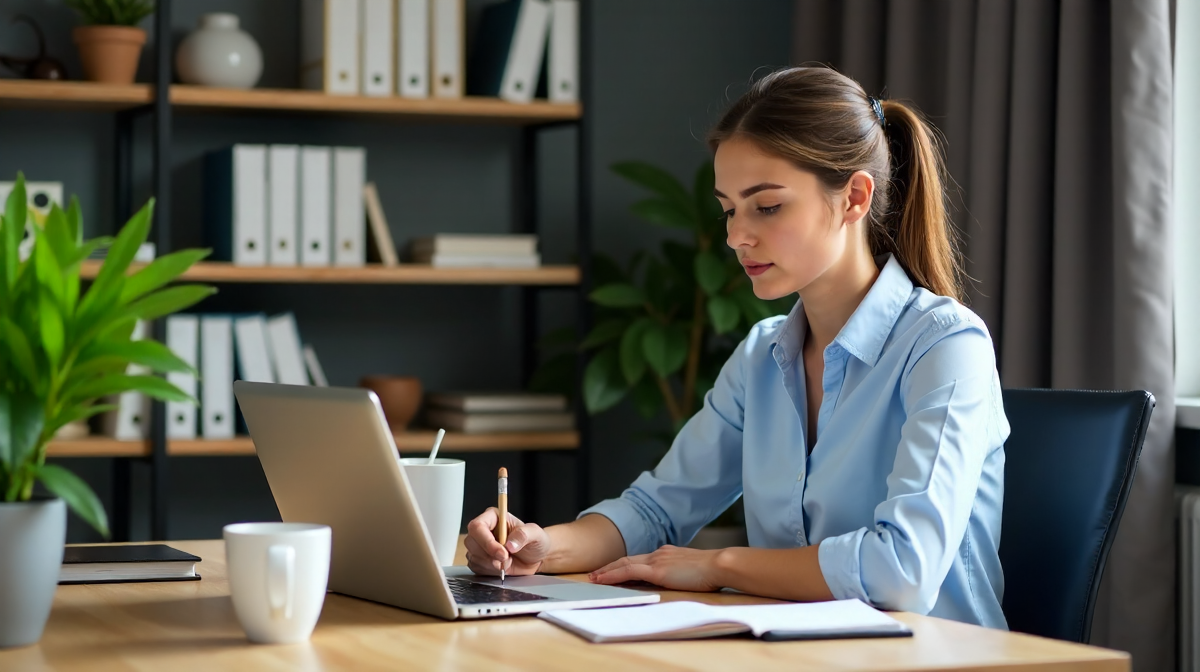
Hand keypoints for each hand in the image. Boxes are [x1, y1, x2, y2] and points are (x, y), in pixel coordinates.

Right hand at [464, 507, 549, 576]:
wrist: (536, 558)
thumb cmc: (535, 541)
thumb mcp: (536, 534)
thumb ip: (524, 535)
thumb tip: (510, 544)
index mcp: (494, 517)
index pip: (478, 526)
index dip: (487, 541)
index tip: (502, 553)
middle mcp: (484, 530)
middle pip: (471, 542)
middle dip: (489, 555)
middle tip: (506, 559)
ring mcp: (479, 545)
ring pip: (472, 556)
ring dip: (491, 564)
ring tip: (507, 562)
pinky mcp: (479, 559)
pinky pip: (476, 567)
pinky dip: (489, 571)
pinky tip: (501, 567)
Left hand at [588, 545, 723, 591]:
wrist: (719, 565)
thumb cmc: (712, 571)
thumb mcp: (692, 570)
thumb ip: (679, 573)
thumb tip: (673, 580)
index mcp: (667, 554)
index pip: (640, 559)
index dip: (624, 565)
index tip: (613, 570)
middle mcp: (659, 554)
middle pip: (628, 559)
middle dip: (610, 567)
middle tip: (596, 574)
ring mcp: (657, 561)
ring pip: (624, 564)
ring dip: (607, 571)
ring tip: (594, 578)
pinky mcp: (657, 571)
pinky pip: (628, 572)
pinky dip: (613, 575)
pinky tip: (603, 580)